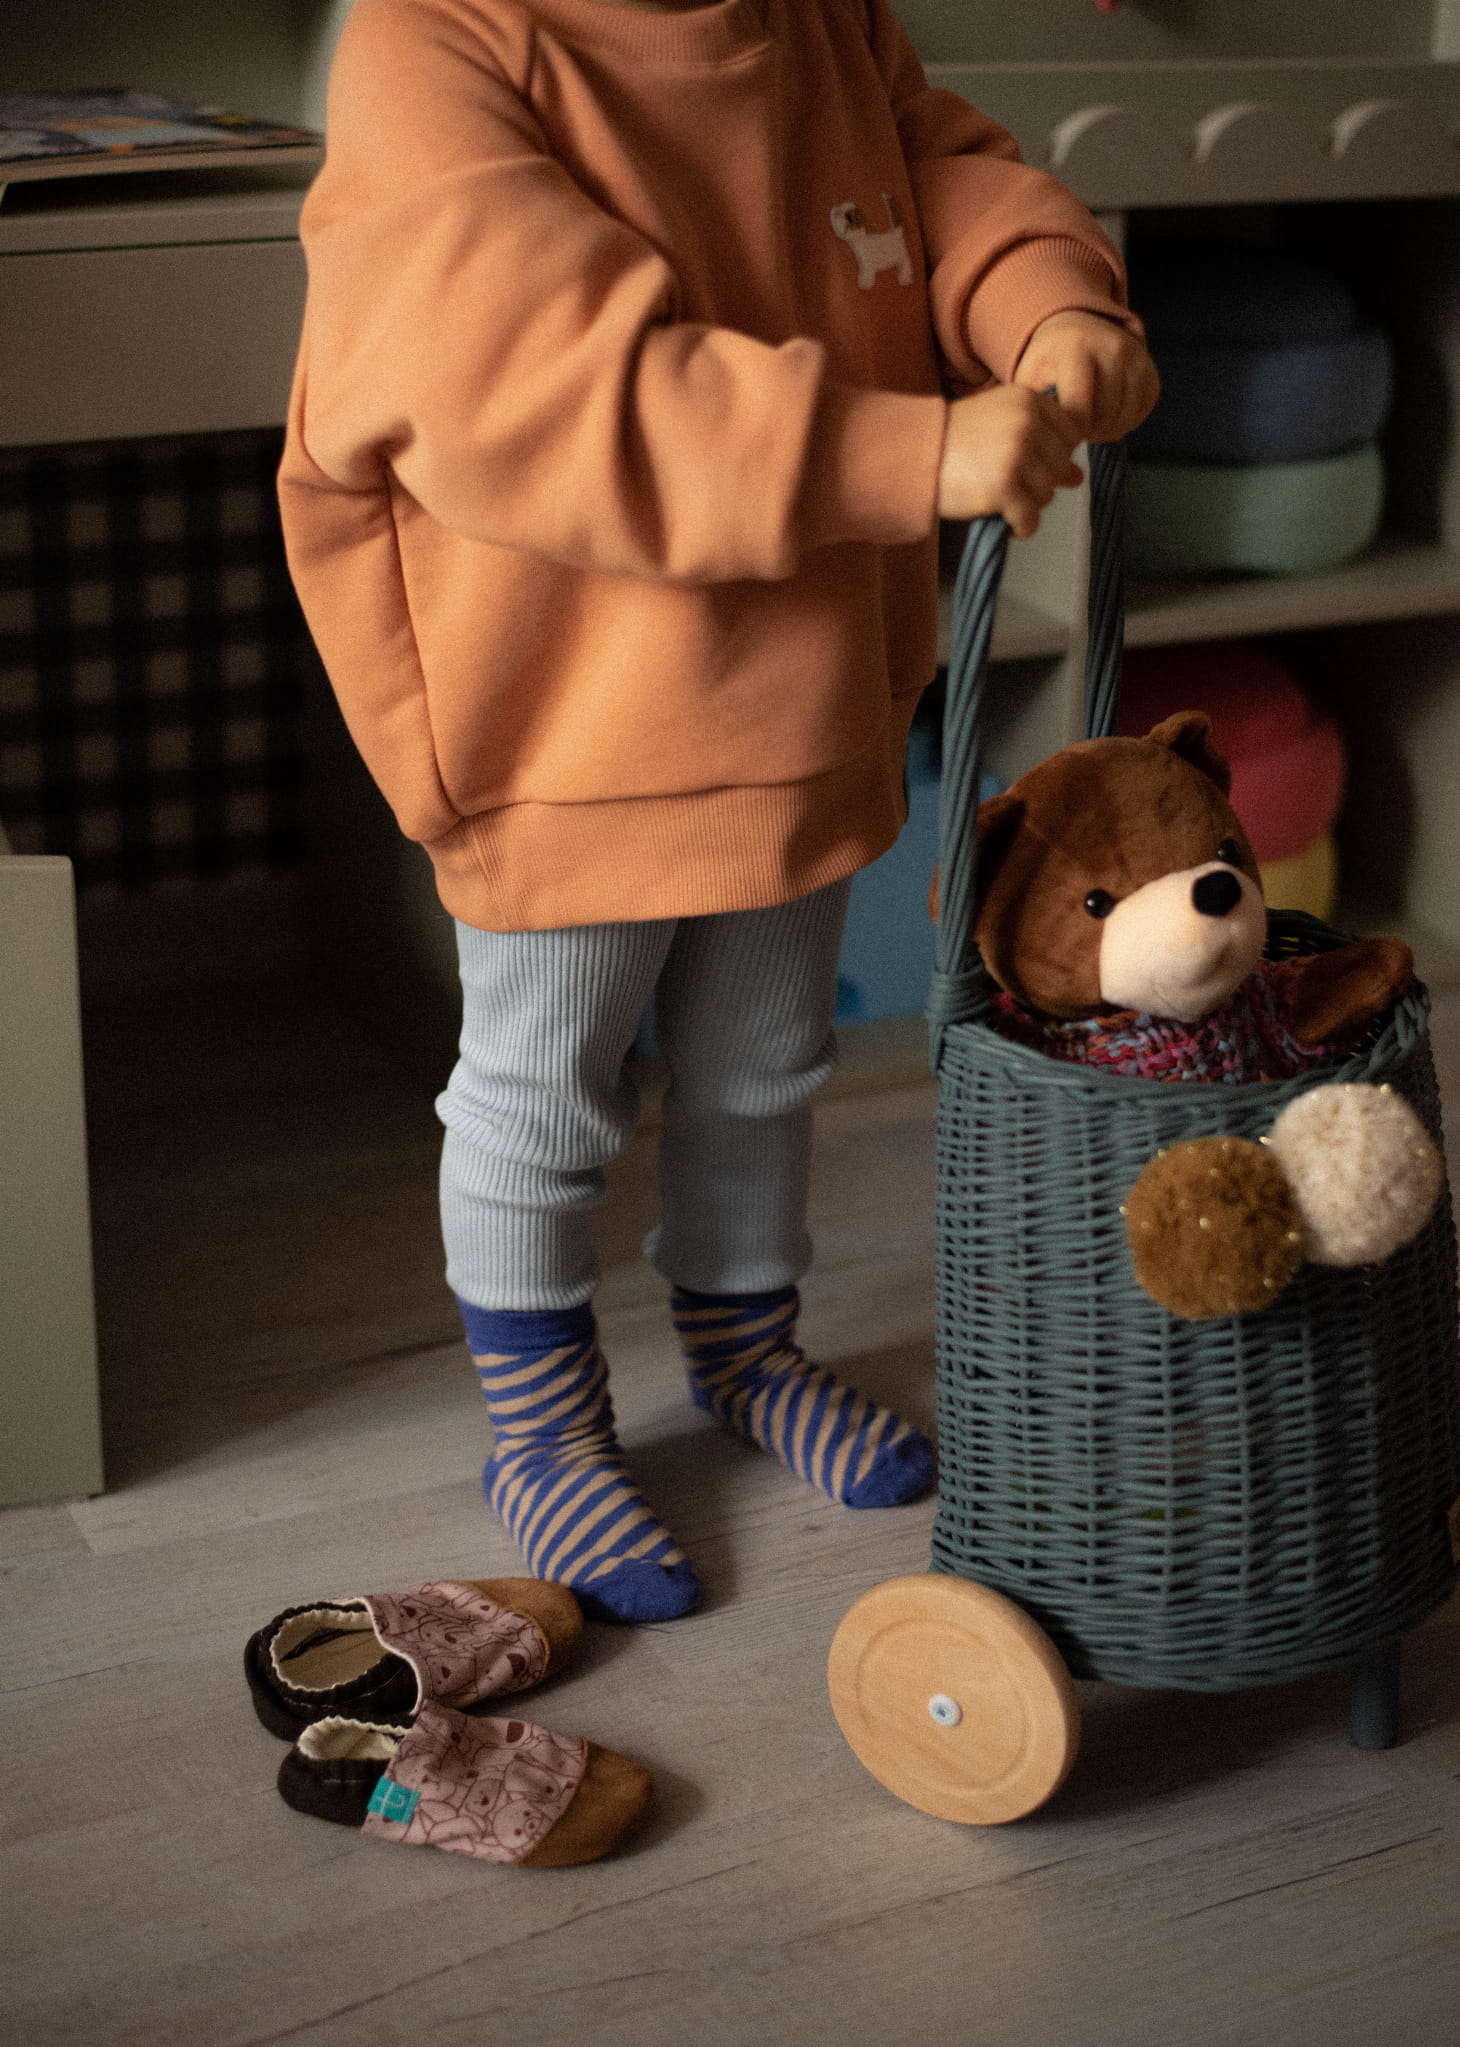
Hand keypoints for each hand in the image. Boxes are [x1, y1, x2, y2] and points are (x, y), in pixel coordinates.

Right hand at [936, 384, 1083, 536]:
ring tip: (999, 499)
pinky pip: (1030, 519)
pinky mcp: (1004, 487)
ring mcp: (1016, 454)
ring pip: (1047, 494)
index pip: (1071, 435)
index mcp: (1028, 400)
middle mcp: (1026, 423)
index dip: (1051, 456)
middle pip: (1060, 466)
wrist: (910, 457)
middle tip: (1006, 484)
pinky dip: (1019, 527)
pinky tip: (1002, 519)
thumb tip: (1077, 477)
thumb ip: (1041, 446)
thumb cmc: (951, 443)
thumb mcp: (998, 429)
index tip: (1024, 462)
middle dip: (1038, 482)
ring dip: (1026, 505)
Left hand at [1013, 310, 1159, 442]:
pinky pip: (1143, 410)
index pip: (1080, 407)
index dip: (1070, 429)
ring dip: (1108, 430)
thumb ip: (1033, 404)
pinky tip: (1107, 417)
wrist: (1076, 330)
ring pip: (1126, 416)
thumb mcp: (1030, 376)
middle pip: (1106, 415)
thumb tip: (1045, 436)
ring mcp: (1136, 357)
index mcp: (1077, 347)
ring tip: (1089, 426)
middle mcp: (1113, 346)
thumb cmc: (1047, 362)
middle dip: (1089, 432)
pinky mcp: (1150, 369)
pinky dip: (1127, 421)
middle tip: (1076, 431)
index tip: (1061, 430)